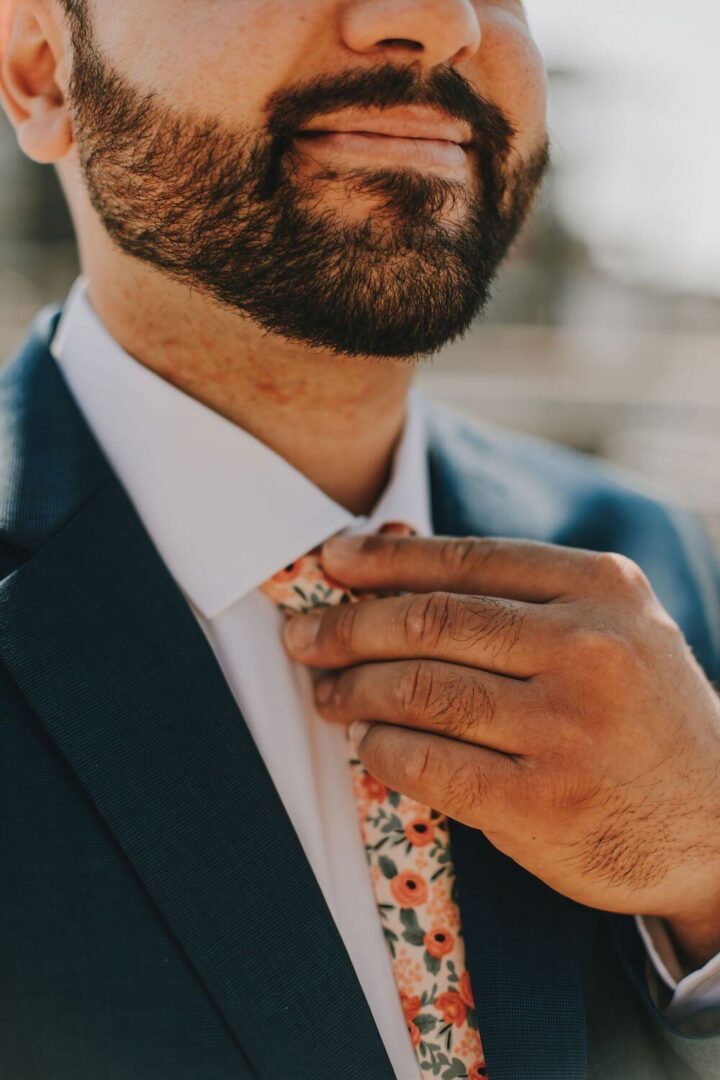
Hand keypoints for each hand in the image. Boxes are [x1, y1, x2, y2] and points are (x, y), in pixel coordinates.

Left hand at [283, 534, 719, 966]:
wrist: (718, 820)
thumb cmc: (642, 713)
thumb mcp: (612, 630)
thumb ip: (519, 597)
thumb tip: (390, 560)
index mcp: (601, 588)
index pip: (466, 560)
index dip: (384, 562)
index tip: (330, 564)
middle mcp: (588, 648)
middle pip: (430, 621)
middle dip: (348, 627)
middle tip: (305, 638)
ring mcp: (568, 727)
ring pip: (420, 690)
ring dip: (354, 691)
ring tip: (329, 696)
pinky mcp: (545, 803)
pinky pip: (429, 764)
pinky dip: (383, 751)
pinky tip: (369, 746)